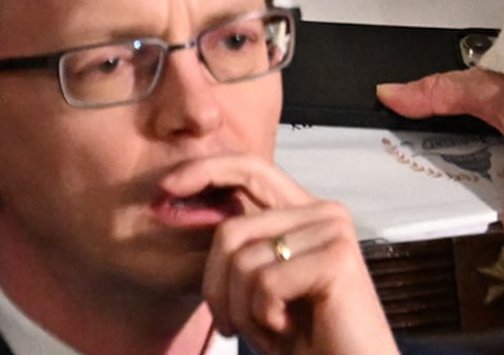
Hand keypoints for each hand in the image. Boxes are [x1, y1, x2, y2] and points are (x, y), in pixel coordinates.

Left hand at [176, 154, 394, 354]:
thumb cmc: (303, 336)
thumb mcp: (258, 284)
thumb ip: (238, 244)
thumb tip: (179, 202)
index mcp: (304, 211)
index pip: (249, 167)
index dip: (205, 171)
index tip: (166, 188)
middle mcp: (323, 212)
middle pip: (232, 229)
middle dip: (216, 287)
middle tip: (228, 326)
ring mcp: (332, 230)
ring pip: (244, 261)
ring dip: (242, 310)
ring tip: (268, 330)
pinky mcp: (337, 257)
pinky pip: (266, 283)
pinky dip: (264, 317)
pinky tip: (287, 329)